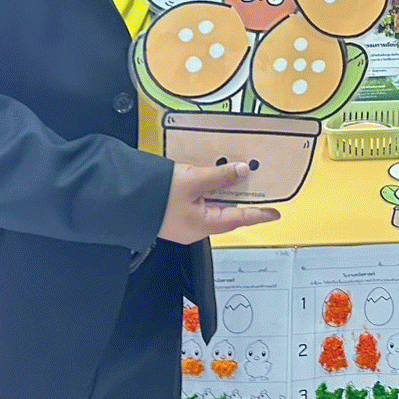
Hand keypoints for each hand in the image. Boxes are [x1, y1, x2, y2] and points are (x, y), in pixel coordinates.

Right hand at [158, 161, 281, 244]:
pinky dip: (209, 189)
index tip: (276, 213)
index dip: (259, 214)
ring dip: (225, 191)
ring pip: (212, 205)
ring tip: (238, 175)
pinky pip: (199, 201)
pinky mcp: (174, 212)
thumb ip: (220, 176)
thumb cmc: (157, 195)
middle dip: (242, 198)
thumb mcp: (194, 180)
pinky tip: (211, 177)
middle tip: (259, 186)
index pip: (240, 219)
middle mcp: (196, 227)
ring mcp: (184, 221)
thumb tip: (243, 171)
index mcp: (204, 225)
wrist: (122, 199)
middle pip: (226, 212)